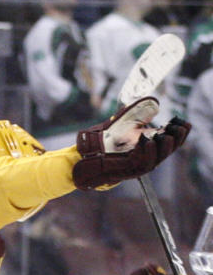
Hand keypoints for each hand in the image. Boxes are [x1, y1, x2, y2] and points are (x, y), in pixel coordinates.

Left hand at [73, 98, 189, 188]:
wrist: (91, 150)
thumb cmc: (109, 136)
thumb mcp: (128, 120)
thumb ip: (141, 112)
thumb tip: (155, 105)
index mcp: (152, 144)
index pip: (173, 140)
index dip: (180, 133)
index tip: (183, 122)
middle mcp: (149, 155)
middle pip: (169, 150)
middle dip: (176, 139)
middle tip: (177, 127)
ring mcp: (139, 164)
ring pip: (158, 158)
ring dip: (164, 147)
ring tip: (167, 135)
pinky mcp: (129, 169)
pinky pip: (142, 162)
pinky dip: (146, 152)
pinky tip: (148, 141)